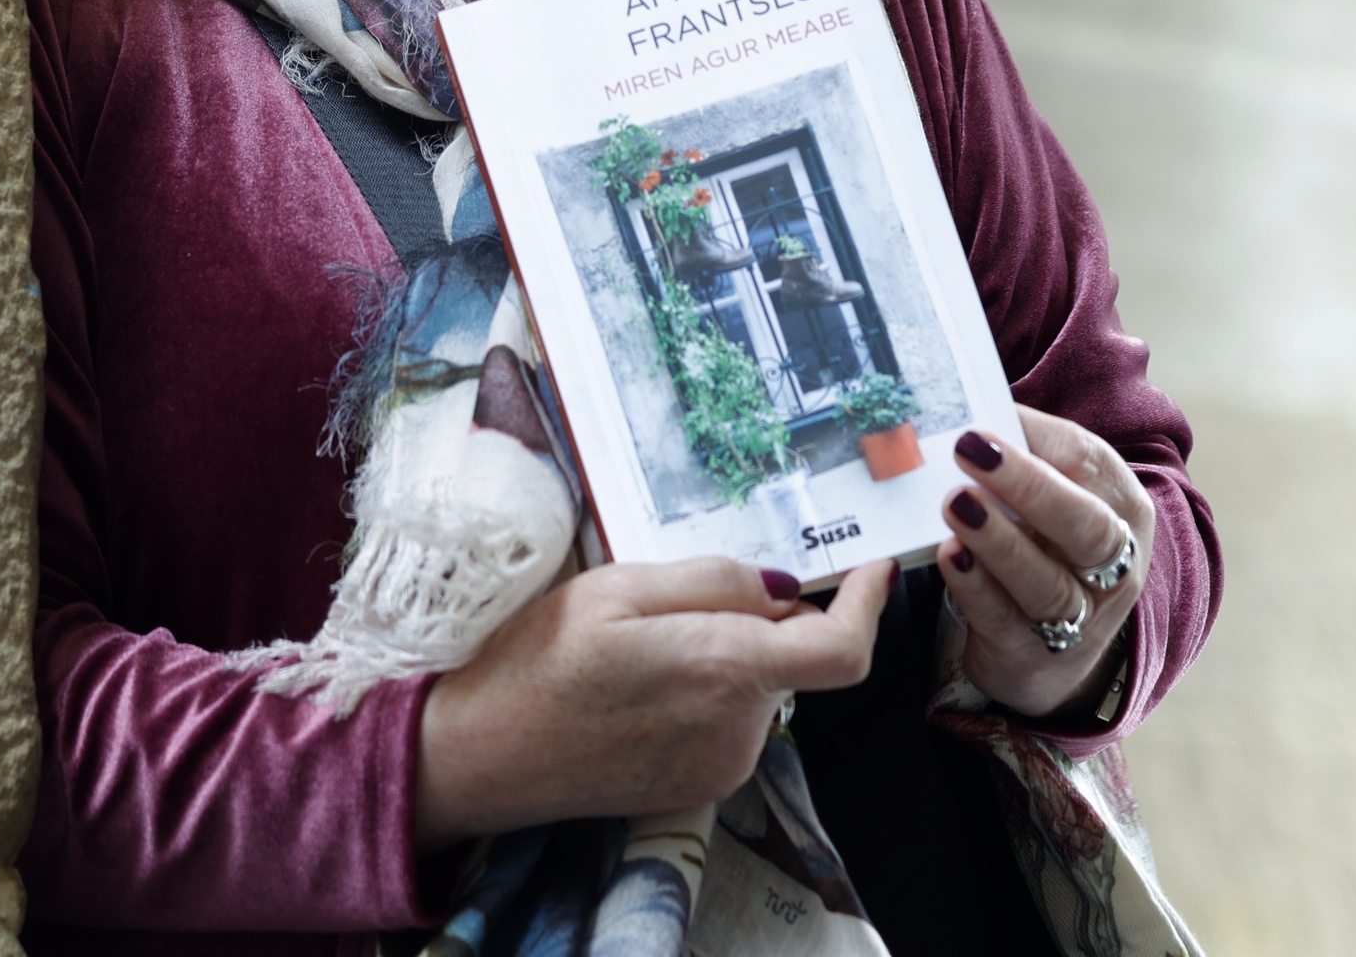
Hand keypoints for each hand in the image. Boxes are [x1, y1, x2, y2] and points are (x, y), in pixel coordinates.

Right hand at [415, 556, 891, 846]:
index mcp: (723, 669)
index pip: (841, 649)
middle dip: (763, 618)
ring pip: (758, 687)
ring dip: (728, 656)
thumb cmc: (534, 662)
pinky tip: (638, 688)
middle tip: (679, 597)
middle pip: (792, 658)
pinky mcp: (698, 788)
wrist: (480, 757)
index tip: (876, 567)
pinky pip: (729, 722)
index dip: (870, 605)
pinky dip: (705, 693)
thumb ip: (713, 581)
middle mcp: (737, 729)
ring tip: (639, 647)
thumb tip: (781, 588)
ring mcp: (720, 766)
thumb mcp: (617, 586)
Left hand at [936, 404, 1154, 719]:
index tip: (984, 418)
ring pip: (1048, 582)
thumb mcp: (1054, 502)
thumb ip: (1022, 458)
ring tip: (956, 504)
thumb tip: (957, 404)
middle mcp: (1115, 564)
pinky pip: (1006, 620)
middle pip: (1085, 526)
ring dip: (1000, 540)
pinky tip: (950, 557)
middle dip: (1029, 485)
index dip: (1036, 438)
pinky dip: (976, 587)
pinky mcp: (1035, 657)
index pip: (1087, 463)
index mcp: (1121, 506)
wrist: (1053, 656)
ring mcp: (1080, 617)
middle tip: (969, 449)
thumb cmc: (1046, 549)